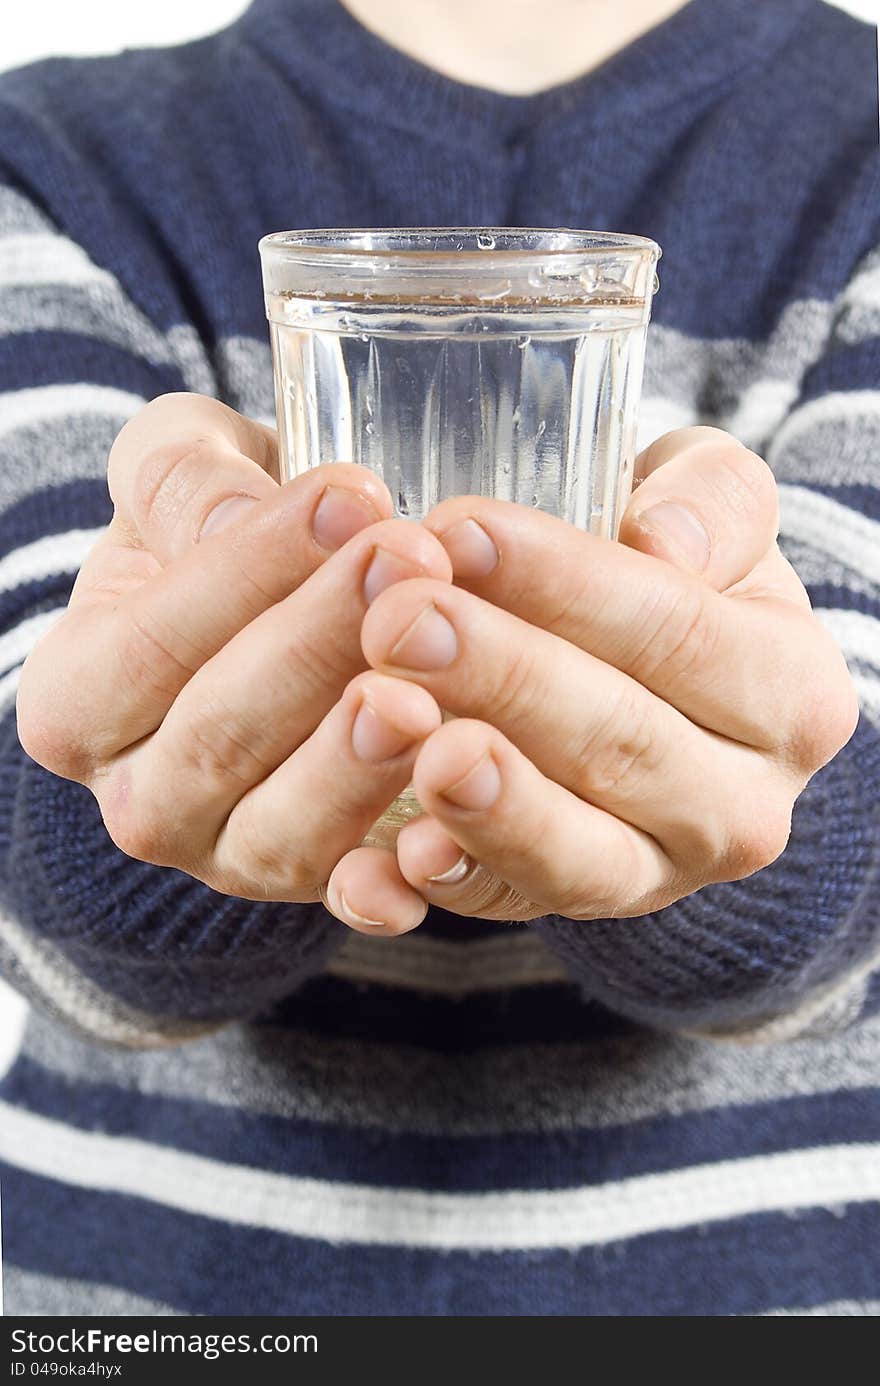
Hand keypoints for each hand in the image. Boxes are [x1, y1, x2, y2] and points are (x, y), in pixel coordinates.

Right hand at [16, 393, 452, 911]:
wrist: (270, 612)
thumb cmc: (216, 531)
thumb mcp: (176, 473)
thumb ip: (184, 481)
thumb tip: (231, 516)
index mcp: (76, 702)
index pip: (152, 641)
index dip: (252, 569)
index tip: (351, 498)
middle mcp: (138, 799)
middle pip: (221, 736)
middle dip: (322, 646)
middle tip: (413, 564)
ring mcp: (225, 855)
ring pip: (281, 832)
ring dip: (355, 767)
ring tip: (424, 694)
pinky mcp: (312, 886)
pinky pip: (346, 899)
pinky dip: (389, 886)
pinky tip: (446, 844)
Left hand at [326, 427, 858, 933]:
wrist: (655, 688)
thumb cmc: (672, 578)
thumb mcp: (717, 513)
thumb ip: (714, 502)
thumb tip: (661, 539)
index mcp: (792, 696)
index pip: (675, 632)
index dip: (565, 583)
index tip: (462, 531)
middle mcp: (742, 806)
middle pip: (618, 741)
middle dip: (501, 677)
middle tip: (398, 620)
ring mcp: (658, 874)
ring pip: (576, 851)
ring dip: (489, 801)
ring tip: (411, 739)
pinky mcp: (572, 908)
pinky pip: (509, 908)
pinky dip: (451, 885)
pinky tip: (394, 859)